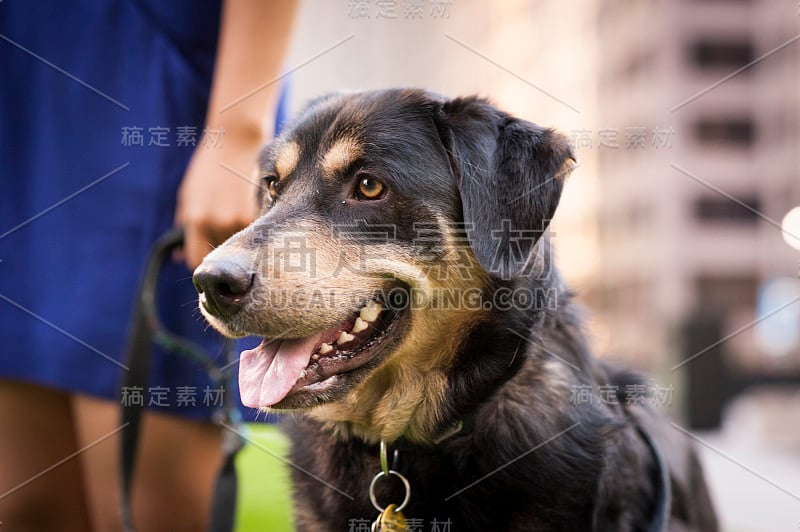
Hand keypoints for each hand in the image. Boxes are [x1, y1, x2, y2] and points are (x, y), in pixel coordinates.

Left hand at [174, 130, 261, 268]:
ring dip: (238, 239)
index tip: (205, 253)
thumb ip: (183, 226)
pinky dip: (252, 230)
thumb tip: (178, 257)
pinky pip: (253, 235)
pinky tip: (248, 213)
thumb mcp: (188, 196)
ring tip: (237, 217)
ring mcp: (242, 219)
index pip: (196, 260)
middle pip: (220, 255)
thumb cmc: (209, 169)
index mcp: (197, 219)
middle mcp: (220, 222)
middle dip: (220, 248)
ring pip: (240, 247)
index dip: (201, 259)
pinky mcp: (260, 213)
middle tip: (223, 230)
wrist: (236, 142)